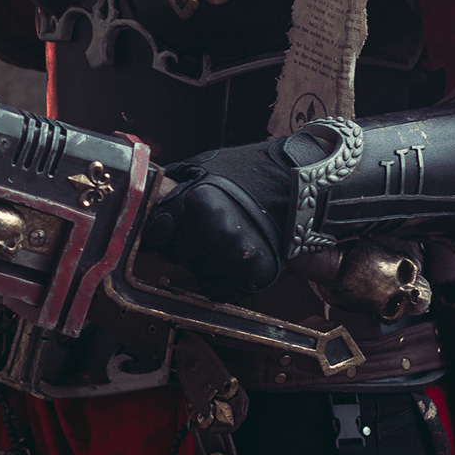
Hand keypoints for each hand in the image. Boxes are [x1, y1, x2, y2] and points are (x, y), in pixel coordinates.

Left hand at [141, 139, 297, 301]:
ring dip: (201, 262)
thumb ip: (176, 182)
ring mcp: (235, 258)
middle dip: (181, 245)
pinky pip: (217, 291)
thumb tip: (150, 196)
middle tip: (199, 230)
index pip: (157, 232)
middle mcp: (213, 233)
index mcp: (196, 202)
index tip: (167, 226)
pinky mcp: (254, 276)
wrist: (305, 185)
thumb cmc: (255, 171)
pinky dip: (219, 280)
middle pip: (174, 254)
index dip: (161, 229)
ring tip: (220, 241)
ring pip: (195, 273)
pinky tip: (227, 261)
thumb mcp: (209, 164)